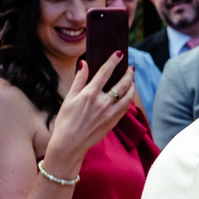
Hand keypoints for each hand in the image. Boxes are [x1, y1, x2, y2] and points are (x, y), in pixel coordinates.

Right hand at [42, 53, 136, 176]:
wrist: (69, 144)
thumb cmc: (65, 120)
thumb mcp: (69, 98)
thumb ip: (79, 80)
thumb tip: (84, 63)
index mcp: (89, 94)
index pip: (105, 72)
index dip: (113, 61)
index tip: (120, 53)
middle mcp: (102, 103)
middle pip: (122, 84)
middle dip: (128, 73)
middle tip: (131, 67)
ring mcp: (110, 113)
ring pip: (128, 96)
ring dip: (132, 86)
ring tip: (132, 80)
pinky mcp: (114, 122)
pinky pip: (126, 107)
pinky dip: (129, 98)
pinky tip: (128, 95)